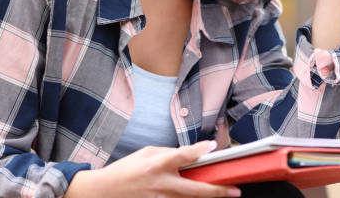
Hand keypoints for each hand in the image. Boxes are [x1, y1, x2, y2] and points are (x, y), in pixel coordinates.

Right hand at [65, 141, 240, 197]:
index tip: (212, 147)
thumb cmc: (126, 170)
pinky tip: (202, 196)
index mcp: (156, 165)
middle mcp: (160, 184)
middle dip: (217, 191)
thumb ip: (169, 153)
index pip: (181, 156)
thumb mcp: (147, 153)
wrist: (104, 192)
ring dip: (208, 197)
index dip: (197, 151)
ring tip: (226, 193)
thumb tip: (190, 154)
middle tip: (235, 190)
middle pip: (194, 189)